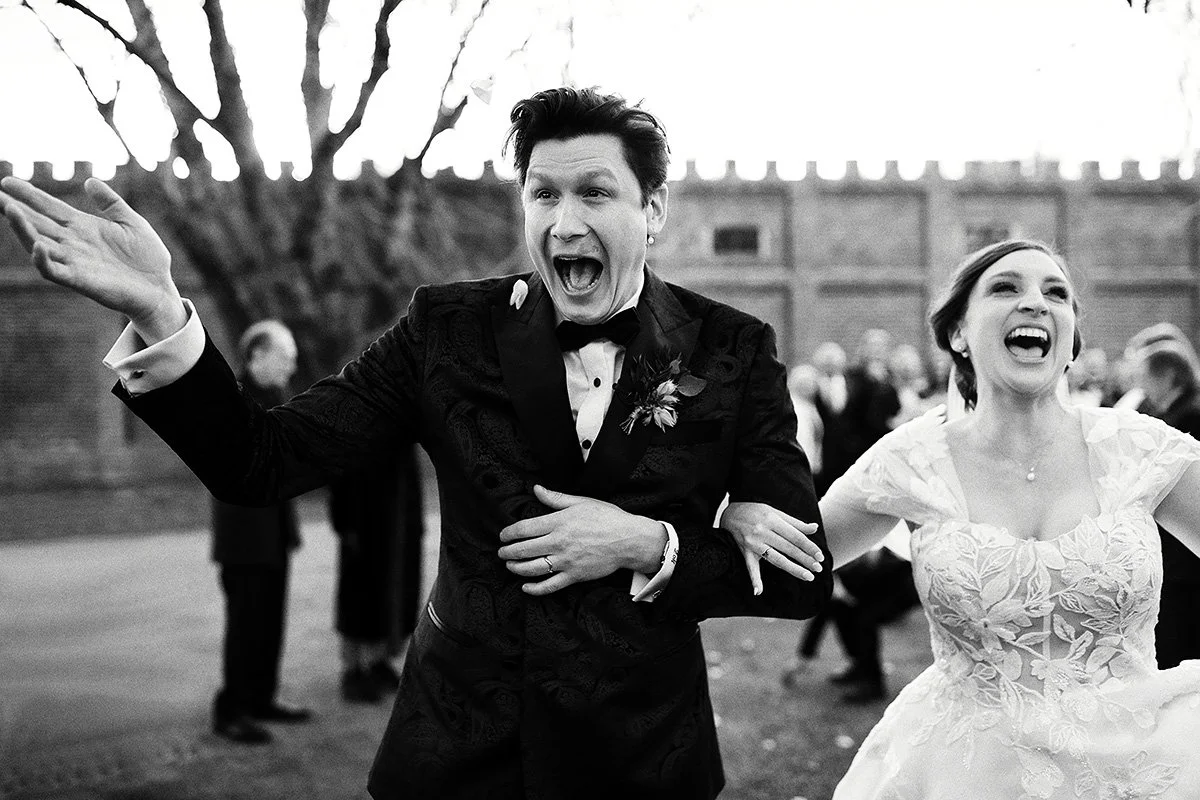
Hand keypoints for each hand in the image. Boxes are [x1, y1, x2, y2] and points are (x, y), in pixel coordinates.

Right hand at [0, 177, 184, 341]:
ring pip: (40, 245)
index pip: (49, 207)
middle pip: (38, 224)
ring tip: (10, 210)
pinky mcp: (81, 281)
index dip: (29, 195)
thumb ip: (111, 202)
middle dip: (15, 210)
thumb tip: (90, 181)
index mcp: (84, 227)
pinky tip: (38, 245)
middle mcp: (74, 244)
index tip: (6, 181)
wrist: (160, 289)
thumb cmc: (148, 258)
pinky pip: (55, 271)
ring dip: (24, 230)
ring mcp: (75, 262)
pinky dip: (44, 260)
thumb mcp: (131, 222)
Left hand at [498, 485, 665, 595]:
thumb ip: (555, 498)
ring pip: (532, 568)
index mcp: (559, 522)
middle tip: (501, 552)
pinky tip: (526, 586)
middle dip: (508, 552)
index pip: (524, 528)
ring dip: (516, 568)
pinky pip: (550, 585)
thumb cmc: (607, 518)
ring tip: (510, 566)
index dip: (508, 533)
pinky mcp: (574, 575)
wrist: (628, 540)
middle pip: (524, 549)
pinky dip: (535, 588)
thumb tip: (536, 489)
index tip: (503, 535)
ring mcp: (565, 561)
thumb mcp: (581, 503)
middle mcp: (559, 542)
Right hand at [720, 501, 822, 595]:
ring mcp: (753, 543)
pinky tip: (759, 591)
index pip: (795, 536)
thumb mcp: (774, 512)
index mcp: (772, 520)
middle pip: (788, 548)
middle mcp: (763, 531)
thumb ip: (795, 523)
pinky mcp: (745, 551)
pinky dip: (754, 579)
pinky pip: (750, 567)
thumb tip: (814, 528)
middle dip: (805, 559)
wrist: (729, 513)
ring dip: (792, 568)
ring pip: (776, 558)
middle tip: (818, 568)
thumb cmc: (755, 511)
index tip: (820, 556)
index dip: (809, 546)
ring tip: (807, 576)